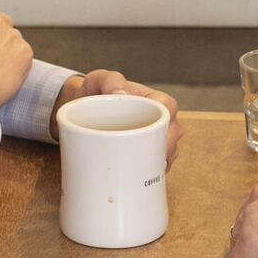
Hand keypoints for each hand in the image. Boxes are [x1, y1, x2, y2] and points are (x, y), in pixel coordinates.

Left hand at [55, 69, 185, 164]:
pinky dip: (148, 173)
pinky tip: (136, 178)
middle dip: (161, 150)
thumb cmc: (96, 93)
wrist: (84, 111)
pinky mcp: (150, 155)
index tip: (149, 136)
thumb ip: (109, 79)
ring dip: (155, 164)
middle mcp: (162, 119)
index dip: (163, 122)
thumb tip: (120, 92)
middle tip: (138, 160)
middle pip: (173, 135)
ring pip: (168, 153)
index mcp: (155, 99)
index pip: (169, 108)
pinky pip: (157, 167)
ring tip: (134, 170)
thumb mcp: (97, 80)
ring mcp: (158, 138)